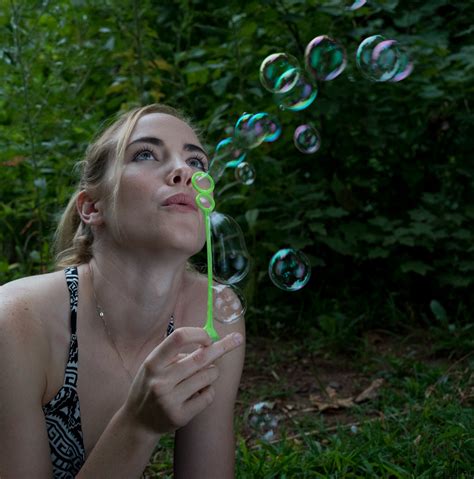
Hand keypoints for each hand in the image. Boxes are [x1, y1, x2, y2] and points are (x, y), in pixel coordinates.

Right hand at [122, 327, 242, 434]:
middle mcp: (160, 381)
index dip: (199, 334)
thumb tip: (213, 341)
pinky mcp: (180, 416)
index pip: (179, 337)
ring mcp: (169, 400)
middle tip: (237, 339)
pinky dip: (209, 390)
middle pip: (200, 357)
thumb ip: (178, 353)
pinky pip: (208, 396)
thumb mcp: (156, 365)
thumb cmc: (153, 384)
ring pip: (208, 376)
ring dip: (213, 372)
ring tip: (203, 376)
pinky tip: (198, 393)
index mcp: (153, 363)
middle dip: (221, 347)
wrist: (138, 422)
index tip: (208, 337)